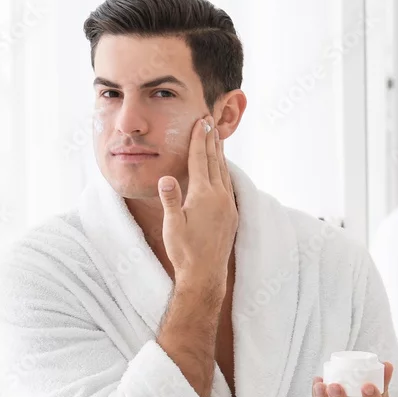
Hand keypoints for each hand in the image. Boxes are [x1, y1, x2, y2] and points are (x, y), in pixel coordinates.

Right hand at [158, 116, 237, 289]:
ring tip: (216, 139)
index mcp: (204, 195)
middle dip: (211, 141)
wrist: (205, 274)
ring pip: (223, 172)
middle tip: (210, 122)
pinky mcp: (232, 214)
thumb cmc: (185, 251)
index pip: (200, 160)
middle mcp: (220, 197)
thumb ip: (170, 200)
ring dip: (219, 154)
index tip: (201, 123)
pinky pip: (228, 185)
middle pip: (215, 161)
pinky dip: (223, 171)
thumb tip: (165, 178)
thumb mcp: (172, 226)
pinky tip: (222, 170)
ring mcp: (228, 205)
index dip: (199, 140)